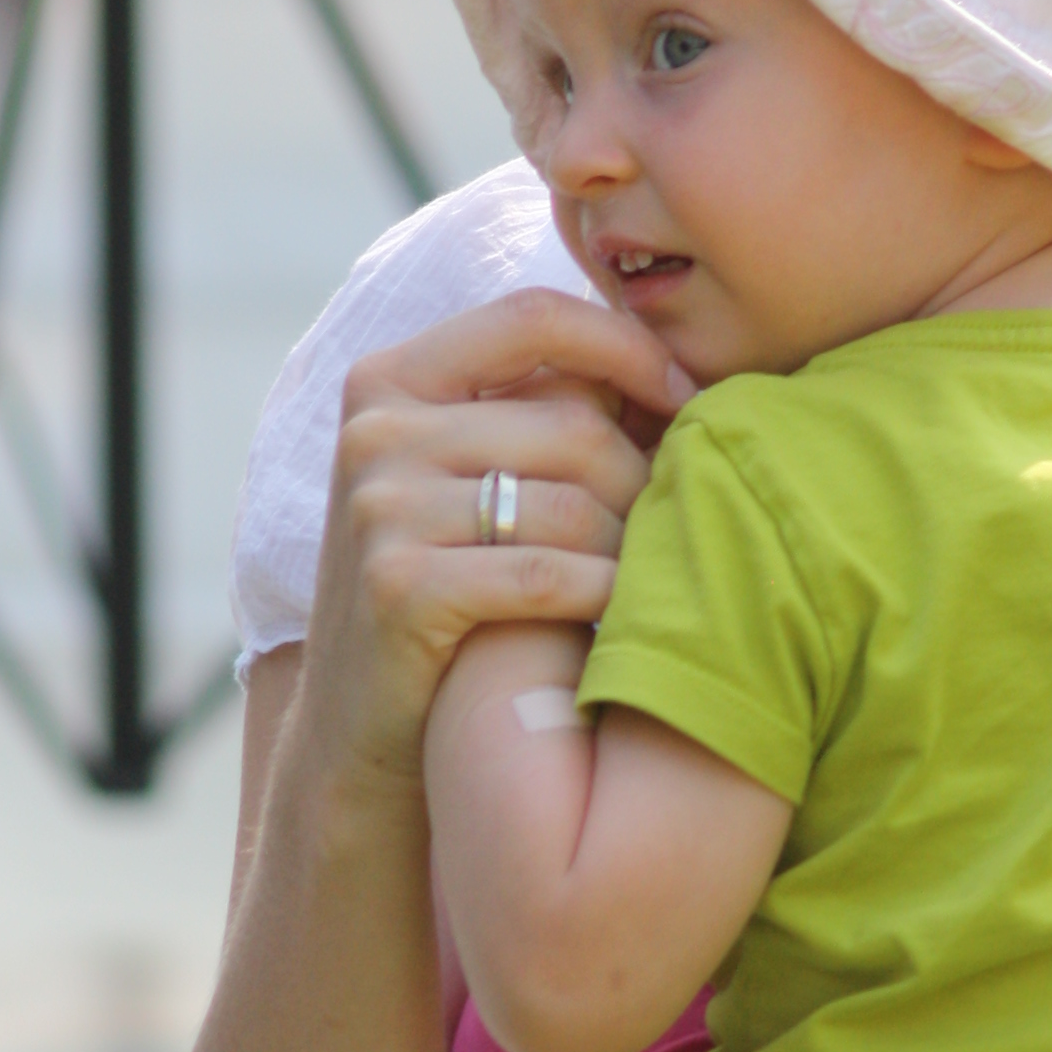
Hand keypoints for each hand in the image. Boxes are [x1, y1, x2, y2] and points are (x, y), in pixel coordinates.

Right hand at [302, 289, 694, 787]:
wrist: (362, 734)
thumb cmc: (446, 597)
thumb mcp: (466, 483)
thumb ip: (536, 414)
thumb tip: (675, 357)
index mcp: (389, 380)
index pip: (534, 317)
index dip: (628, 348)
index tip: (690, 398)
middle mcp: (375, 431)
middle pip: (574, 424)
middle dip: (646, 482)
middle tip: (678, 530)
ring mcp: (379, 507)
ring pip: (574, 505)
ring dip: (633, 550)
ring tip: (652, 582)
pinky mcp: (399, 587)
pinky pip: (552, 574)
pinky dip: (608, 598)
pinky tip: (624, 621)